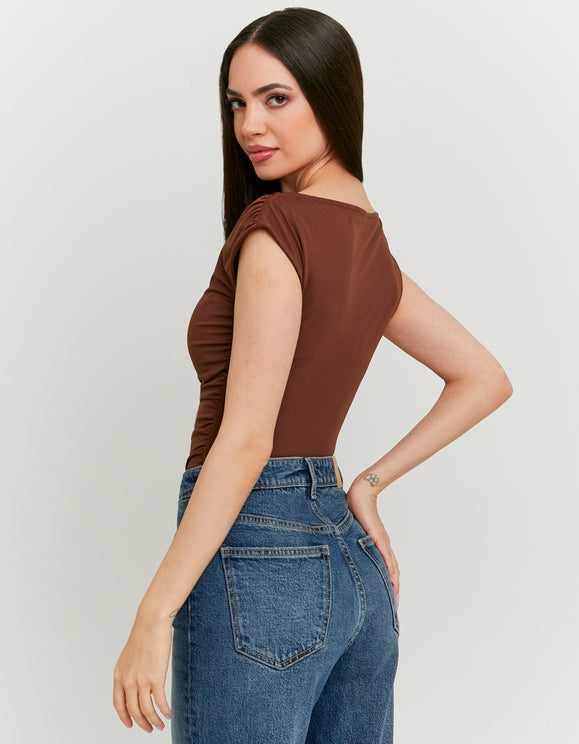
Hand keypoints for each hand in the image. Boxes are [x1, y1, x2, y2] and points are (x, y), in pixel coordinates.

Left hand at [113, 610, 172, 731]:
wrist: (152, 622)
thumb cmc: (144, 635)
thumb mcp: (129, 656)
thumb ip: (130, 671)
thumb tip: (136, 684)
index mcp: (119, 675)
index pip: (118, 704)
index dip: (124, 717)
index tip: (130, 724)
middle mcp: (127, 680)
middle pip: (133, 711)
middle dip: (141, 723)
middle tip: (149, 729)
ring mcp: (141, 680)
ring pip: (146, 710)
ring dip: (154, 721)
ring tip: (160, 725)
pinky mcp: (155, 678)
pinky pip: (159, 702)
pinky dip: (164, 711)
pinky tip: (169, 714)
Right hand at [346, 489, 399, 608]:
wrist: (360, 494)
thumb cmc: (354, 510)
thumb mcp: (350, 531)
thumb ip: (348, 541)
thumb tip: (338, 549)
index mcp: (375, 547)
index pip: (384, 569)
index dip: (386, 585)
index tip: (386, 600)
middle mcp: (382, 547)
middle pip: (391, 573)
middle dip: (392, 591)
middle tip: (393, 608)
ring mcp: (382, 543)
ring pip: (392, 569)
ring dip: (394, 586)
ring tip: (395, 601)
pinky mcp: (379, 538)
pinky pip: (387, 557)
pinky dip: (390, 571)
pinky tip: (393, 582)